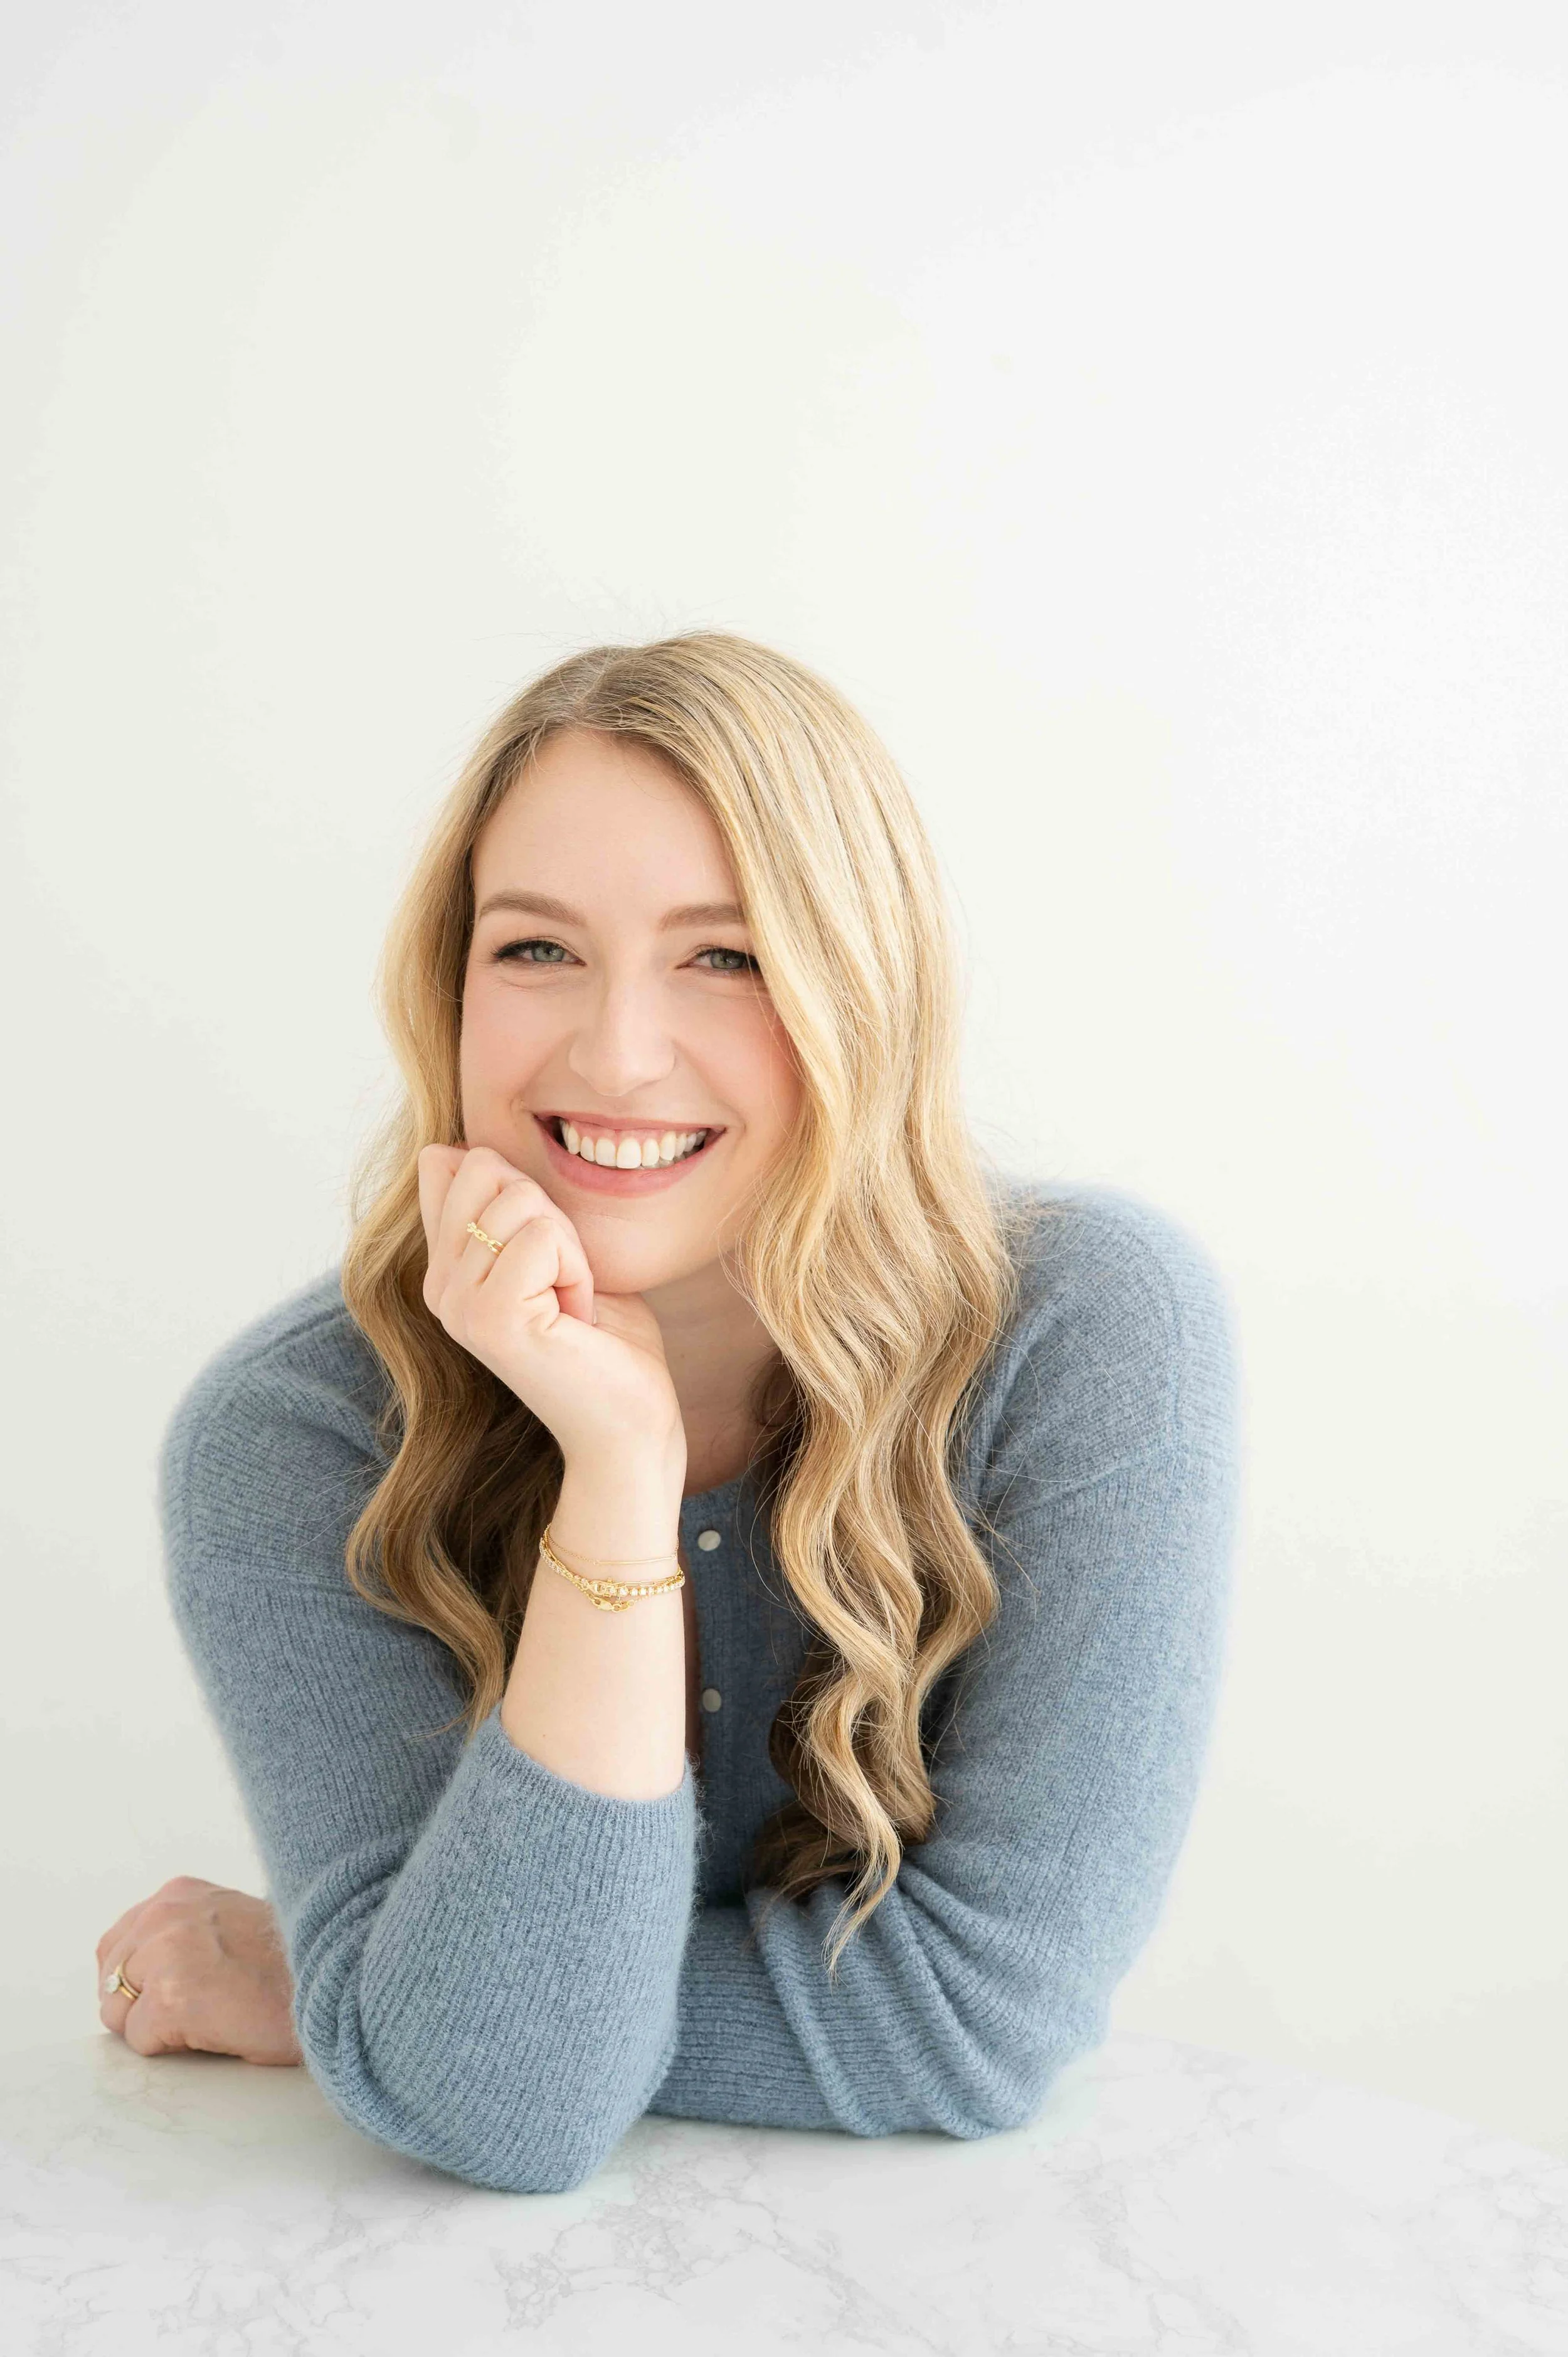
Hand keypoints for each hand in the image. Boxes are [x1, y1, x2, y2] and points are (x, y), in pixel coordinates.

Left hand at [95, 1875, 301, 2065]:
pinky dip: (173, 2048)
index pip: (117, 1944)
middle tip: (198, 2010)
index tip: (177, 1991)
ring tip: (210, 2016)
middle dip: (143, 2004)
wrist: (335, 1978)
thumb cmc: (291, 1961)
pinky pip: (140, 2040)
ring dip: (156, 2026)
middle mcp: (166, 1914)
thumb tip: (141, 1976)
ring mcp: (167, 1954)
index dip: (141, 1979)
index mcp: (179, 1894)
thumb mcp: (227, 1922)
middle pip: (110, 1980)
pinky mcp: (173, 1999)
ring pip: (118, 2012)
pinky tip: (217, 2029)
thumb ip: (183, 1933)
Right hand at [417, 1145, 685, 1470]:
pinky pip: (543, 1236)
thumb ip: (507, 1209)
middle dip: (549, 1215)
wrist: (629, 1427)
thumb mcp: (553, 1256)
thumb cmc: (606, 1345)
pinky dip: (577, 1269)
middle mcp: (439, 1289)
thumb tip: (446, 1151)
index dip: (524, 1194)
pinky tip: (577, 1317)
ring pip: (520, 1201)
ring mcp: (458, 1305)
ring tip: (571, 1305)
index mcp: (446, 1272)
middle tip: (566, 1282)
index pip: (454, 1168)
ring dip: (569, 1249)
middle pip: (487, 1171)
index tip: (548, 1259)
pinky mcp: (491, 1317)